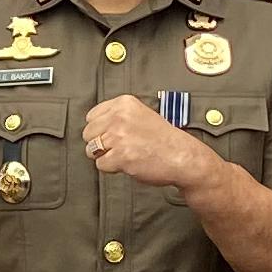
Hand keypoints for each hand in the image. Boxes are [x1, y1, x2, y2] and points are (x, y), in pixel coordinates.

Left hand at [82, 96, 201, 193]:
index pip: (91, 116)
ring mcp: (119, 137)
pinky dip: (112, 168)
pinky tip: (128, 162)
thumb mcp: (141, 114)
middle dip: (100, 143)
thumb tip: (95, 125)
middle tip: (119, 147)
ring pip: (91, 149)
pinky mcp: (120, 156)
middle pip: (88, 133)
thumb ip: (118, 116)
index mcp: (124, 103)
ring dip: (105, 156)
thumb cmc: (164, 139)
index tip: (111, 134)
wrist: (182, 157)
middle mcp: (119, 117)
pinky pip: (101, 165)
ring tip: (124, 154)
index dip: (100, 129)